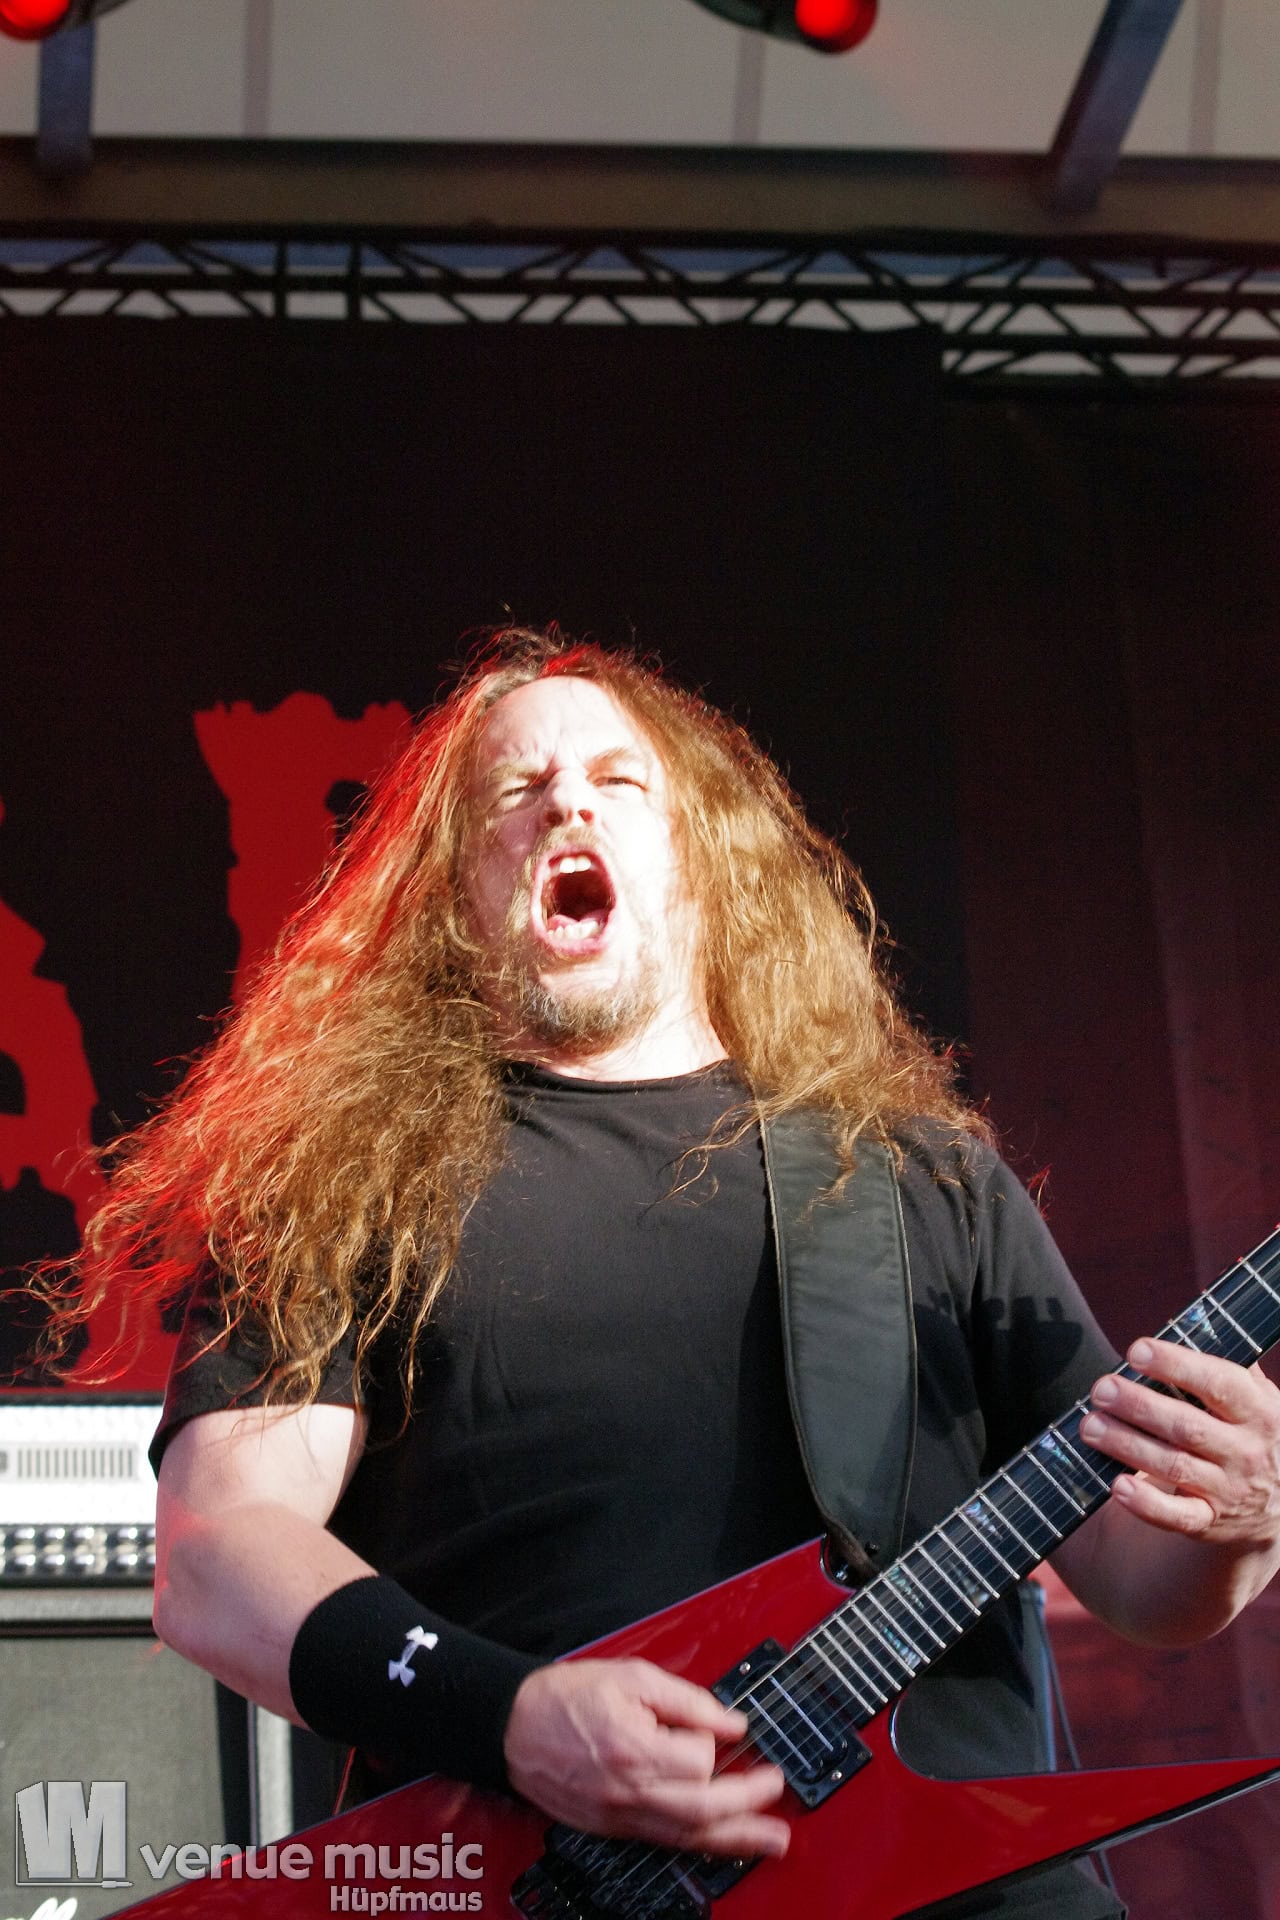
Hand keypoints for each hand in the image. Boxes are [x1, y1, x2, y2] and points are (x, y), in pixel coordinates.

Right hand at [503, 1657, 788, 1857]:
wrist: (513, 1727)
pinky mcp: (613, 1827)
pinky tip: (722, 1842)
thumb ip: (687, 1700)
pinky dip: (699, 1843)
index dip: (715, 1741)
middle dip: (748, 1803)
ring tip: (771, 1841)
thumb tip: (731, 1722)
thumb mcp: (631, 1677)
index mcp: (635, 1749)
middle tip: (777, 1791)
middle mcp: (630, 1791)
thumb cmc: (564, 1698)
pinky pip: (665, 1841)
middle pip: (703, 1809)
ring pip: (688, 1835)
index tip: (722, 1727)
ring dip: (736, 1839)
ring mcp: (620, 1816)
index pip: (700, 1759)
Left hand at [1079, 1338, 1279, 1550]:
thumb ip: (1233, 1363)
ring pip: (1173, 1466)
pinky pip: (1177, 1517)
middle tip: (1101, 1389)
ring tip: (1090, 1426)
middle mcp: (1246, 1451)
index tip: (1137, 1350)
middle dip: (1139, 1405)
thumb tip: (1196, 1317)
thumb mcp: (1262, 1398)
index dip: (1176, 1365)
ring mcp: (1229, 1489)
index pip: (1218, 1384)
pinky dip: (1147, 1504)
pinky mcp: (1210, 1522)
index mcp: (1258, 1412)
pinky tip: (1117, 1485)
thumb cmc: (1257, 1433)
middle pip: (1186, 1426)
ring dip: (1127, 1445)